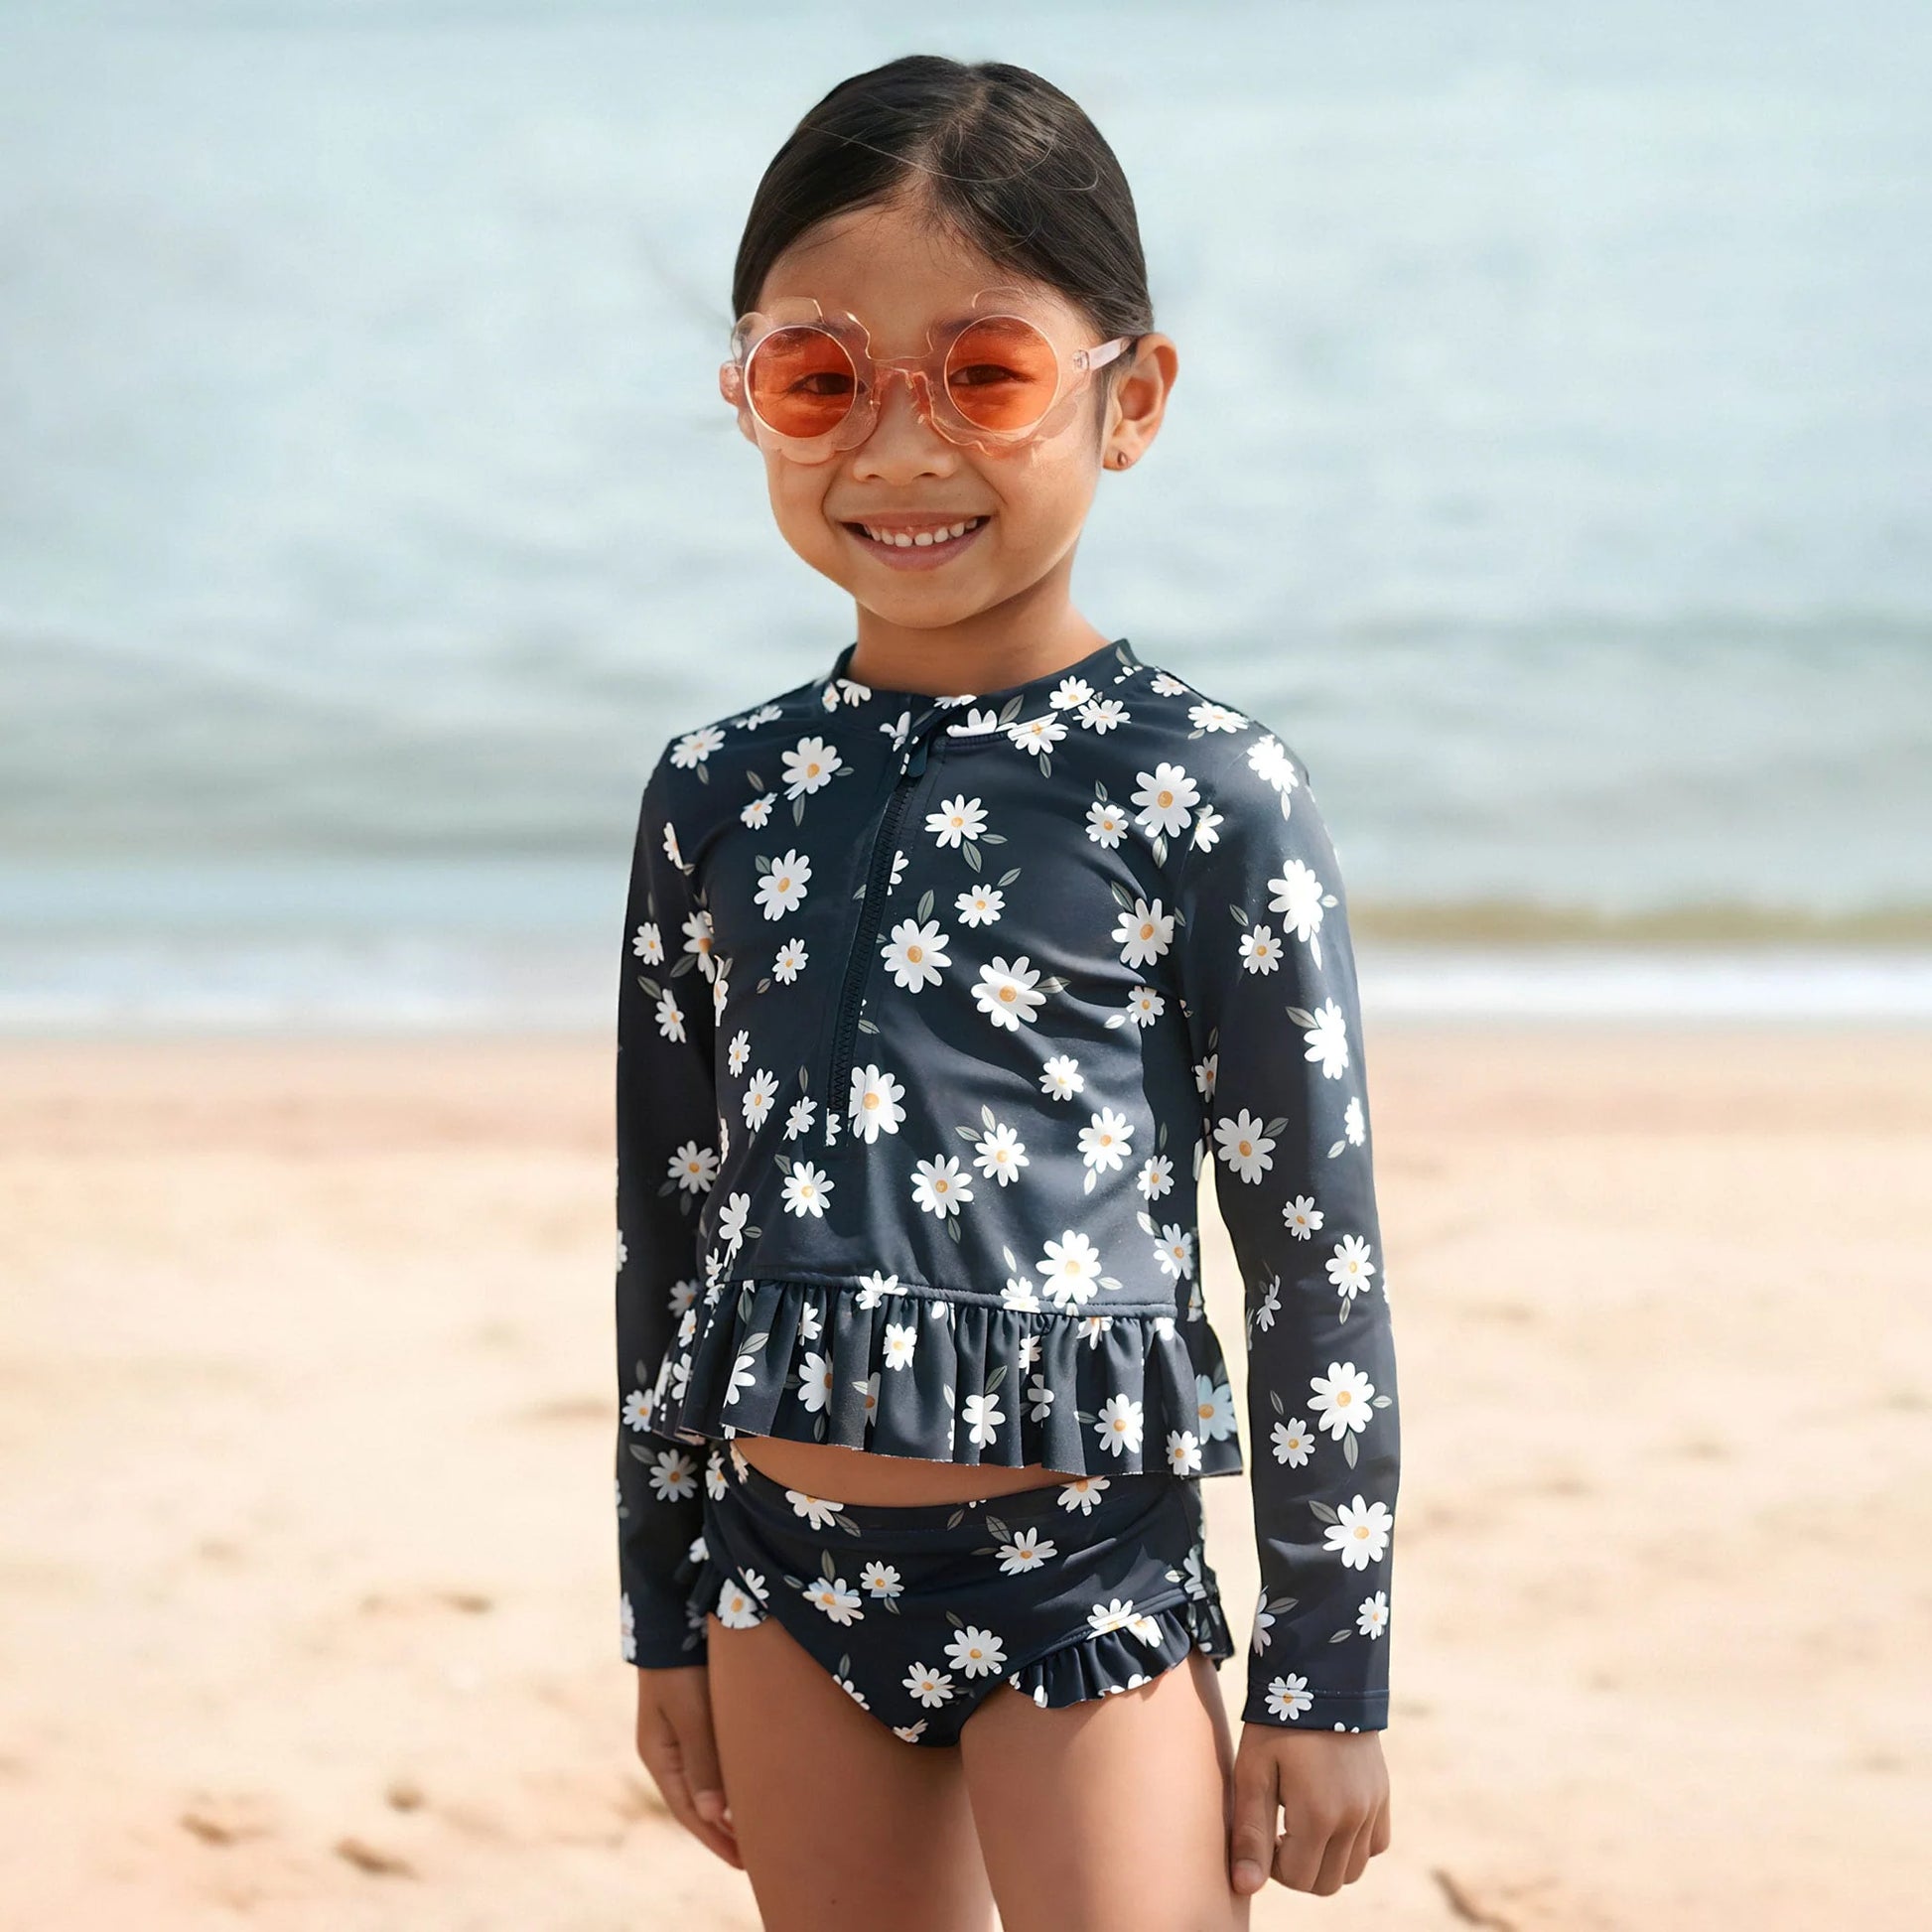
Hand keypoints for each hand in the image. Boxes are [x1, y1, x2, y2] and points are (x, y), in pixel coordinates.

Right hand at [634, 1664, 742, 1868]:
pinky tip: (747, 1784)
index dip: (714, 1839)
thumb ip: (703, 1761)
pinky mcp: (695, 1716)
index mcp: (659, 1755)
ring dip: (728, 1806)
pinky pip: (712, 1759)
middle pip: (695, 1802)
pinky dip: (728, 1778)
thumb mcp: (691, 1712)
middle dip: (722, 1831)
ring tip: (757, 1829)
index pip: (688, 1811)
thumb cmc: (681, 1664)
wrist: (674, 1614)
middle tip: (755, 1857)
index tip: (743, 1862)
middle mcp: (667, 1751)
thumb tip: (714, 1815)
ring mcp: (679, 1733)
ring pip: (706, 1781)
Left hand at [1228, 1724, 1389, 1895]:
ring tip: (1303, 1823)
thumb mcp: (1253, 1772)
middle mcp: (1354, 1818)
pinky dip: (1354, 1845)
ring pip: (1354, 1870)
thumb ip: (1250, 1833)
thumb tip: (1245, 1888)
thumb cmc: (1277, 1723)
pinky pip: (1375, 1845)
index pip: (1298, 1879)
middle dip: (1299, 1869)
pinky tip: (1330, 1816)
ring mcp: (1373, 1807)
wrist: (1320, 1676)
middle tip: (1280, 1831)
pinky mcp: (1383, 1795)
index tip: (1265, 1834)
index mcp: (1319, 1815)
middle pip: (1327, 1883)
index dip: (1273, 1866)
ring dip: (1326, 1860)